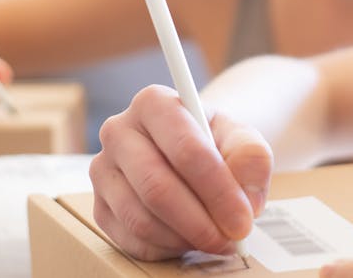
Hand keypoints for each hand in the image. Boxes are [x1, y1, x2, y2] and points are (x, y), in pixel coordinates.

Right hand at [90, 84, 273, 260]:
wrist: (191, 154)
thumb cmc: (215, 144)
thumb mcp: (242, 140)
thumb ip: (252, 158)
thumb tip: (245, 197)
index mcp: (153, 103)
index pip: (186, 150)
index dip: (218, 190)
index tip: (242, 218)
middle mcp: (118, 132)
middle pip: (157, 187)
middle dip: (200, 222)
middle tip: (230, 239)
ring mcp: (103, 171)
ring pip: (141, 218)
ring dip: (184, 237)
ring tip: (214, 239)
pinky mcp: (100, 208)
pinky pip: (131, 240)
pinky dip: (167, 248)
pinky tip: (189, 239)